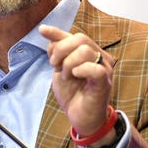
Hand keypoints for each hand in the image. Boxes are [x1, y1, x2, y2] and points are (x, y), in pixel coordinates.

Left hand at [39, 24, 114, 140]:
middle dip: (61, 50)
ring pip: (85, 51)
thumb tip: (46, 31)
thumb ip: (57, 52)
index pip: (74, 36)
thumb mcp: (59, 69)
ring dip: (68, 63)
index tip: (42, 30)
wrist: (79, 117)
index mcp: (90, 52)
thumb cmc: (72, 93)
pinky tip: (75, 76)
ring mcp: (105, 68)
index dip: (57, 32)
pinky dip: (80, 70)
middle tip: (55, 66)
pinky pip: (95, 68)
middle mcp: (100, 57)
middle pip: (80, 39)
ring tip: (67, 76)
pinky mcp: (105, 82)